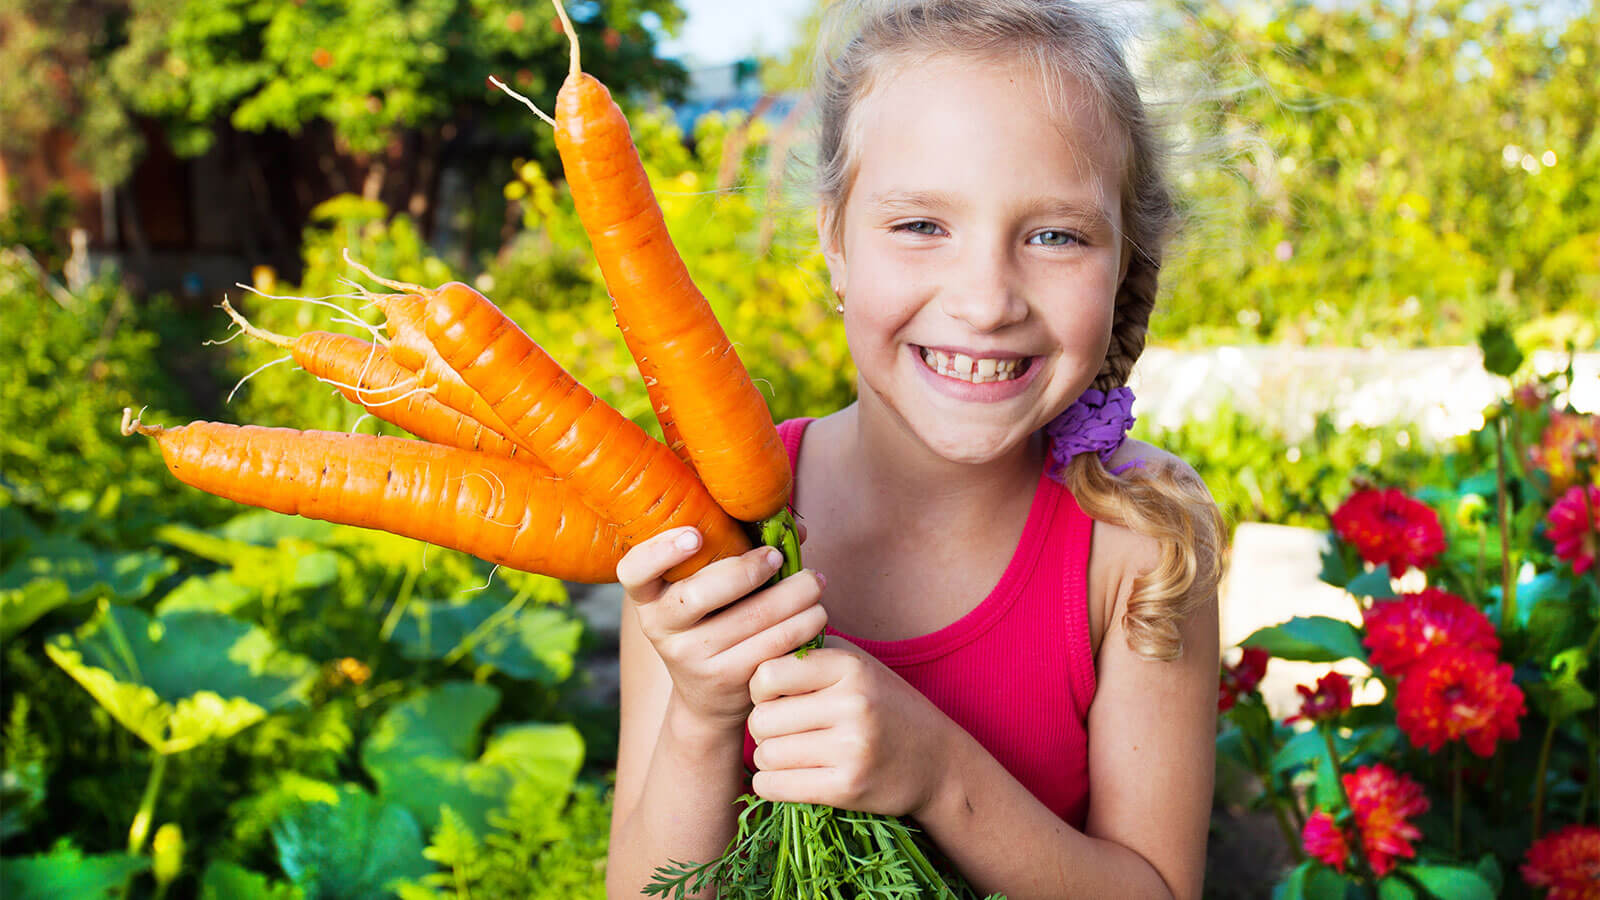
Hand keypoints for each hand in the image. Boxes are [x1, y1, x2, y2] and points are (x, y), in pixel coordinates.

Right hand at [616, 526, 827, 730]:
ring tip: (815, 582)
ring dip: (794, 594)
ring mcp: (690, 658)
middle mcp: (661, 627)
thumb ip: (739, 548)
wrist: (709, 696)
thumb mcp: (709, 587)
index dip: (660, 551)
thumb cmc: (714, 619)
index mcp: (648, 596)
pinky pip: (772, 644)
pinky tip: (815, 614)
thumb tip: (790, 526)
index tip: (695, 535)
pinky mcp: (725, 679)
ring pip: (751, 617)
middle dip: (750, 568)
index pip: (634, 571)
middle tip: (778, 556)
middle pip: (701, 592)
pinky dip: (802, 624)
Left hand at [746, 638, 955, 818]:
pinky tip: (785, 777)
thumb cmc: (884, 707)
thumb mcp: (857, 666)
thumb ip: (809, 654)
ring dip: (768, 758)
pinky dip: (769, 784)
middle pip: (761, 719)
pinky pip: (775, 786)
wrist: (938, 761)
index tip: (775, 698)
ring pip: (766, 755)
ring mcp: (852, 748)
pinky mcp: (848, 787)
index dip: (760, 689)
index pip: (767, 675)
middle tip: (781, 731)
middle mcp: (852, 704)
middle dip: (762, 728)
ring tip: (790, 753)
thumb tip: (750, 650)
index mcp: (850, 666)